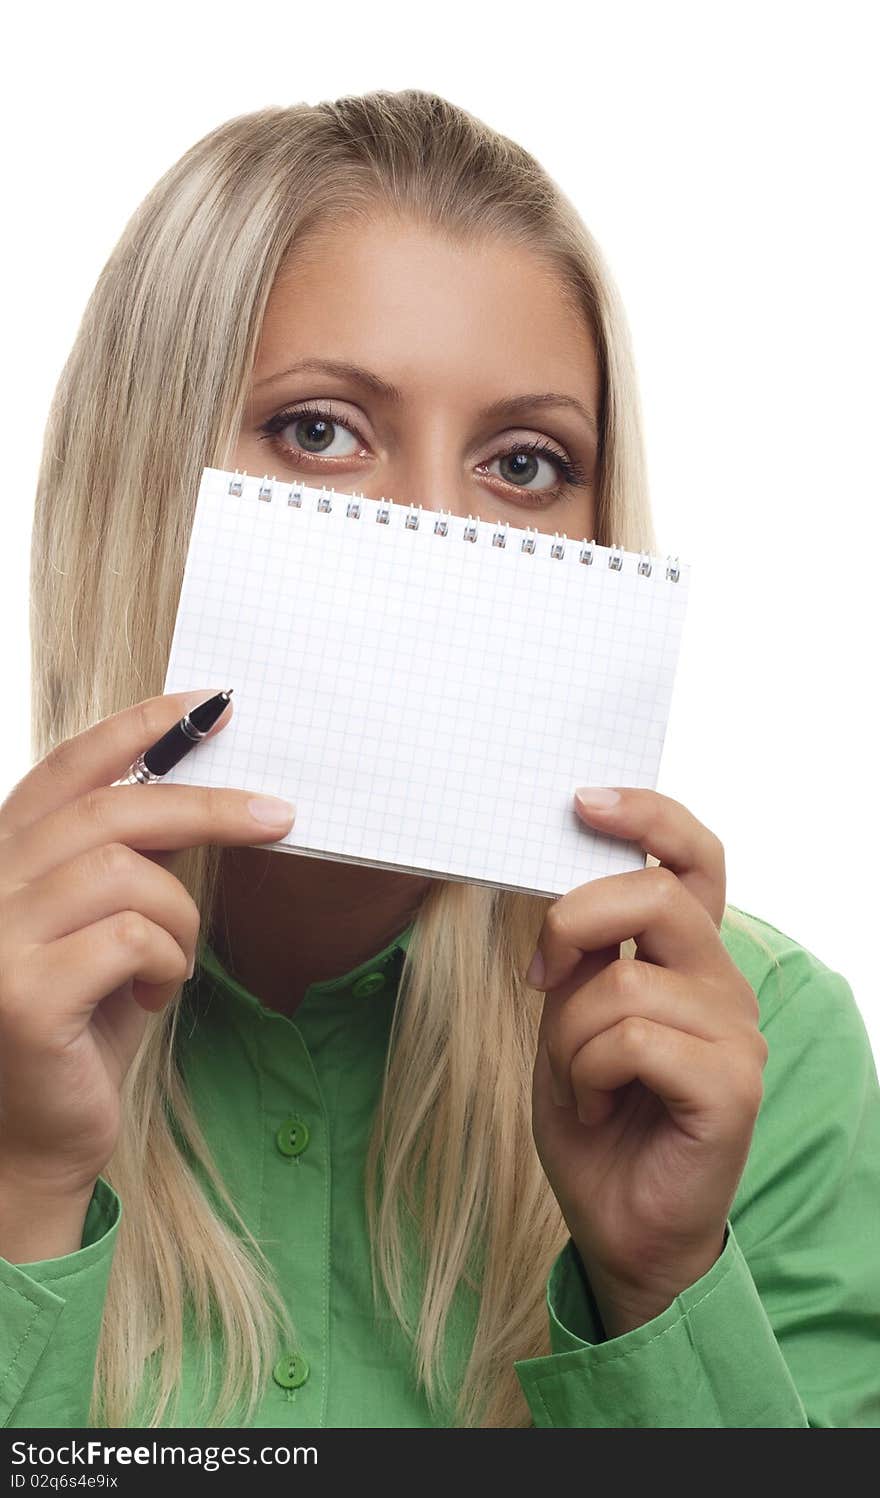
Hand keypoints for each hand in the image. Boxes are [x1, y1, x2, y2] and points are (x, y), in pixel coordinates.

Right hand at [0, 690, 296, 1215]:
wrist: (34, 1143)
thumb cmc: (78, 1030)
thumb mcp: (105, 929)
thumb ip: (125, 863)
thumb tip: (202, 791)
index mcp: (2, 861)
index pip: (66, 769)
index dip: (138, 728)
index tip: (209, 702)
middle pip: (110, 811)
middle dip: (208, 807)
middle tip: (280, 817)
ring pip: (128, 872)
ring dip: (181, 916)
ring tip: (176, 963)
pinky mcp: (22, 996)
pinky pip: (133, 937)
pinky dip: (168, 961)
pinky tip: (156, 996)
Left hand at [529, 788, 766, 1337]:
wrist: (617, 1224)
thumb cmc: (593, 1118)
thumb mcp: (566, 1019)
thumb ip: (577, 956)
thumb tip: (557, 890)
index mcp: (686, 957)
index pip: (692, 859)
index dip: (648, 817)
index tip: (582, 801)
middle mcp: (720, 983)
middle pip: (650, 897)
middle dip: (571, 923)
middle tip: (538, 977)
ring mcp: (734, 1033)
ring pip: (621, 983)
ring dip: (568, 1039)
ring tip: (582, 1083)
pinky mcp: (732, 1085)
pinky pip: (632, 1040)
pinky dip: (587, 1075)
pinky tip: (598, 1107)